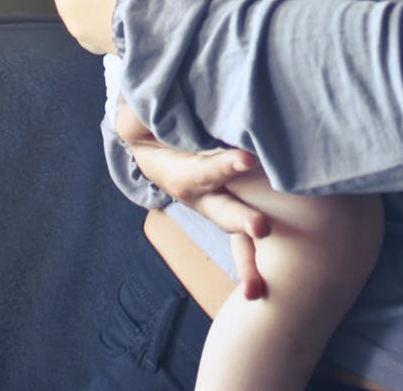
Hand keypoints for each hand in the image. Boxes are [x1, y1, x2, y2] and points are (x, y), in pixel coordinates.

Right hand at [117, 101, 272, 298]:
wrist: (156, 146)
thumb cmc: (154, 126)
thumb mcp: (138, 118)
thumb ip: (145, 115)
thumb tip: (154, 112)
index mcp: (179, 173)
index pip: (202, 171)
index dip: (223, 166)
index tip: (248, 159)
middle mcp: (201, 198)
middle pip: (222, 211)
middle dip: (240, 220)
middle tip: (261, 227)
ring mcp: (219, 207)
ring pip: (235, 235)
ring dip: (247, 260)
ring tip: (255, 289)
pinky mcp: (236, 207)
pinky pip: (245, 238)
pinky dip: (253, 263)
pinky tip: (263, 290)